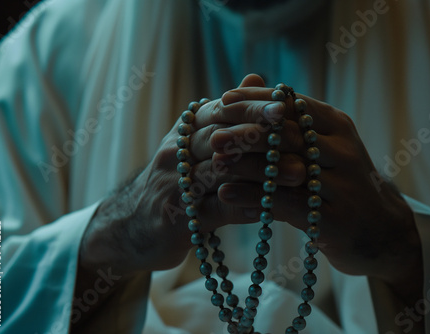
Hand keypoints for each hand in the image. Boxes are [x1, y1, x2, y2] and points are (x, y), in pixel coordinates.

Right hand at [78, 74, 292, 275]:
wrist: (129, 225)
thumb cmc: (173, 181)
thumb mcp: (193, 144)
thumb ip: (224, 114)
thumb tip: (256, 78)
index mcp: (184, 132)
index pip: (219, 111)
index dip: (252, 107)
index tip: (285, 106)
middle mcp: (176, 153)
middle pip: (220, 137)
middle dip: (261, 136)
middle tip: (300, 139)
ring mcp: (174, 186)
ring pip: (221, 172)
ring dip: (262, 174)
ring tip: (297, 175)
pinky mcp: (176, 219)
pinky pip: (215, 210)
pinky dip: (244, 206)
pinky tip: (270, 207)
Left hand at [210, 75, 421, 298]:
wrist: (381, 231)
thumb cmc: (341, 183)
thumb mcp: (325, 146)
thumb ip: (292, 120)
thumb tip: (253, 80)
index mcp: (338, 126)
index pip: (294, 104)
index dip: (258, 100)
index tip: (223, 99)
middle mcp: (343, 151)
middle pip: (290, 135)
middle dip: (248, 133)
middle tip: (213, 134)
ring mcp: (343, 186)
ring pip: (287, 170)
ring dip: (247, 166)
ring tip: (215, 163)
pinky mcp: (335, 220)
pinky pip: (287, 205)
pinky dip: (254, 199)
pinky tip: (226, 196)